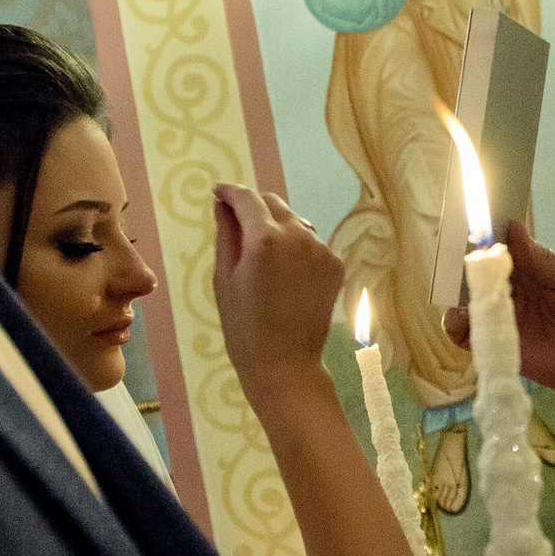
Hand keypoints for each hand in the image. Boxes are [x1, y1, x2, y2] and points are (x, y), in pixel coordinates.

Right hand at [211, 184, 344, 389]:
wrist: (285, 363)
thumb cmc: (244, 326)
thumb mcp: (224, 278)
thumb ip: (225, 234)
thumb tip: (223, 204)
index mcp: (265, 238)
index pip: (247, 199)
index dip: (231, 192)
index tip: (218, 193)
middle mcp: (298, 236)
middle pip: (274, 204)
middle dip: (254, 205)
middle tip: (236, 219)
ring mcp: (321, 249)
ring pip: (295, 221)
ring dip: (276, 225)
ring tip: (260, 250)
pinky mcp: (335, 264)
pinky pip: (311, 243)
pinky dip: (295, 246)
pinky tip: (284, 270)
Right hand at [443, 219, 554, 404]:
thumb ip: (541, 259)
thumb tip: (511, 227)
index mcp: (531, 271)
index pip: (499, 252)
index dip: (483, 240)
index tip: (470, 226)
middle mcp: (515, 294)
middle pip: (478, 279)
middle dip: (463, 267)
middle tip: (457, 258)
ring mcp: (508, 322)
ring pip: (469, 307)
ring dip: (456, 297)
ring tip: (456, 289)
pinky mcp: (506, 350)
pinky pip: (474, 340)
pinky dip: (460, 328)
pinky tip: (460, 318)